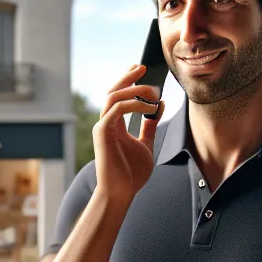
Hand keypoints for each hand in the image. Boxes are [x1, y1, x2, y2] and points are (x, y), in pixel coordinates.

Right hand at [91, 63, 164, 209]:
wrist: (121, 193)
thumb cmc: (131, 174)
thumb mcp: (146, 144)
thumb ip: (150, 126)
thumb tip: (159, 106)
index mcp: (114, 124)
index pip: (119, 95)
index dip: (128, 80)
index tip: (141, 68)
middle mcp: (106, 123)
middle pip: (113, 91)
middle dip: (128, 77)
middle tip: (143, 67)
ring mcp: (103, 127)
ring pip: (113, 97)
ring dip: (133, 90)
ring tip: (153, 91)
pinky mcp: (103, 134)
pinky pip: (116, 110)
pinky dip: (133, 104)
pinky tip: (148, 107)